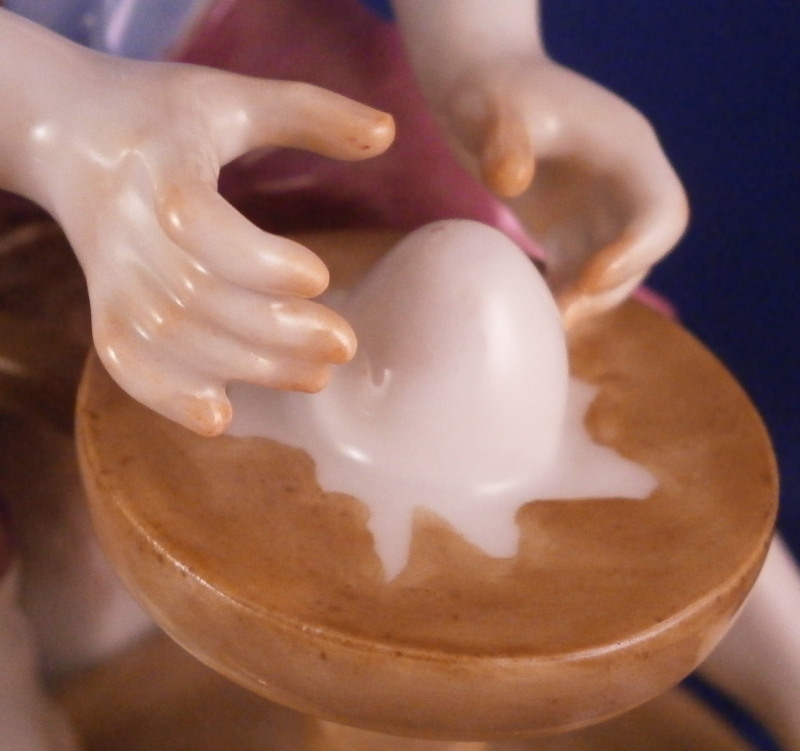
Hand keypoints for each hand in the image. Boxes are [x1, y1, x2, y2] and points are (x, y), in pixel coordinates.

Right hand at [18, 53, 393, 434]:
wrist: (64, 135)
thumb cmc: (162, 115)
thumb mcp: (233, 96)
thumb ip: (311, 111)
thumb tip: (391, 131)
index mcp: (159, 163)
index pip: (197, 222)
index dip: (258, 260)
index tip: (320, 277)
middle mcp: (125, 225)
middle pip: (196, 297)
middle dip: (276, 332)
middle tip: (344, 345)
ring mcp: (111, 273)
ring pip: (172, 339)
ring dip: (248, 368)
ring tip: (317, 376)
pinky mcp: (104, 305)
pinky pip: (126, 361)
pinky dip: (167, 396)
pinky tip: (221, 418)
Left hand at [434, 56, 687, 327]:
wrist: (482, 96)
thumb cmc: (492, 92)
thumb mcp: (491, 107)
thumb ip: (503, 139)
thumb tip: (509, 180)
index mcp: (626, 151)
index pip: (661, 210)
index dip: (638, 250)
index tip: (589, 279)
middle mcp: (623, 188)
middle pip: (643, 252)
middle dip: (608, 289)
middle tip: (559, 316)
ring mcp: (598, 215)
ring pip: (614, 274)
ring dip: (585, 303)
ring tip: (542, 325)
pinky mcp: (569, 236)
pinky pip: (578, 279)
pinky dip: (562, 301)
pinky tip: (532, 318)